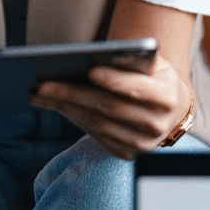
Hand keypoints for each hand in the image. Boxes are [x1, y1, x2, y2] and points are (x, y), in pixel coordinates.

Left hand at [29, 56, 188, 159]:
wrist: (170, 108)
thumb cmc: (154, 76)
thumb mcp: (152, 63)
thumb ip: (132, 59)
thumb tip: (98, 56)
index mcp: (167, 98)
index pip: (137, 90)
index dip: (114, 80)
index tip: (90, 70)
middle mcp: (156, 125)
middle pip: (108, 108)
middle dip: (73, 95)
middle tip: (43, 84)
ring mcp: (142, 143)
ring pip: (96, 124)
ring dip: (64, 108)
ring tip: (39, 95)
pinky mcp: (127, 153)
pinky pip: (94, 135)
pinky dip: (72, 118)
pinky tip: (54, 106)